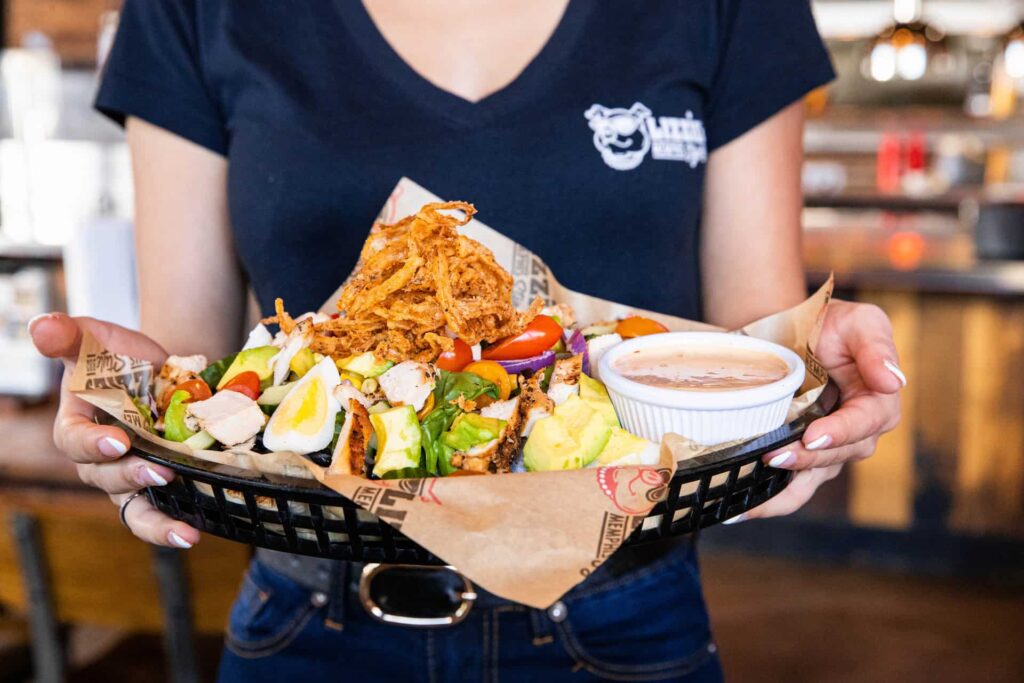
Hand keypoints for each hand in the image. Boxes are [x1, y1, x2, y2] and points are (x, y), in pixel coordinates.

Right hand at [29, 313, 199, 548]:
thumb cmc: (119, 357)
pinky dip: (173, 528)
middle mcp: (98, 460)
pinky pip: (158, 514)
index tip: (118, 442)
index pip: (74, 441)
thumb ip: (69, 336)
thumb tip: (41, 325)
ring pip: (132, 509)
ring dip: (156, 523)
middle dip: (131, 478)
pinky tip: (194, 533)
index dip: (93, 445)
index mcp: (76, 426)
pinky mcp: (157, 487)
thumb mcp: (96, 339)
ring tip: (183, 532)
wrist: (162, 372)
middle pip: (105, 478)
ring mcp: (128, 477)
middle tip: (160, 473)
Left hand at [727, 300, 903, 522]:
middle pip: (837, 455)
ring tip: (751, 504)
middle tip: (773, 457)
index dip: (841, 432)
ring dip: (784, 493)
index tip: (814, 435)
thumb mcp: (859, 321)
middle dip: (806, 460)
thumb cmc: (831, 322)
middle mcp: (857, 432)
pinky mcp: (801, 454)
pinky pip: (791, 484)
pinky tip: (740, 511)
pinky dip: (770, 500)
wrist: (792, 329)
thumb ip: (876, 347)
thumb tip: (894, 383)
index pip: (865, 423)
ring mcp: (828, 447)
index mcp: (877, 402)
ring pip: (813, 479)